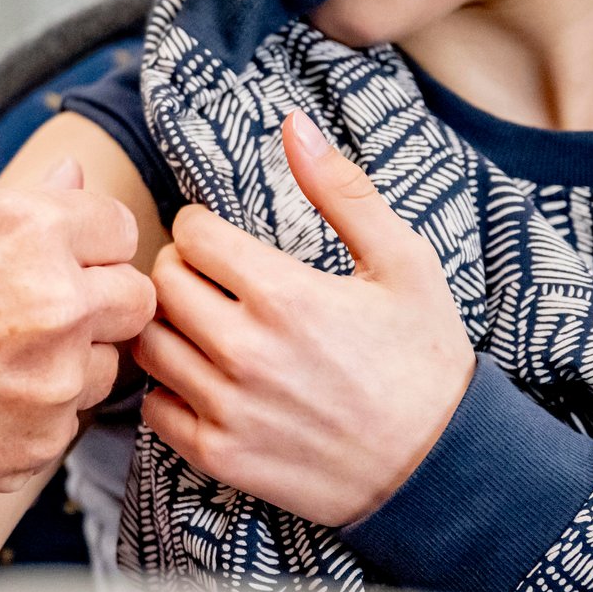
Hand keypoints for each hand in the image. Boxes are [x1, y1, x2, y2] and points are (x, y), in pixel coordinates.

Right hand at [0, 160, 153, 507]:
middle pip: (136, 298)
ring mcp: (57, 375)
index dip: (87, 246)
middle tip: (39, 318)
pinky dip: (37, 417)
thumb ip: (20, 209)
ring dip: (72, 365)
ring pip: (109, 366)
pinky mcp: (43, 440)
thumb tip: (76, 174)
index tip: (53, 263)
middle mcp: (57, 297)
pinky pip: (69, 422)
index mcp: (27, 229)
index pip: (118, 226)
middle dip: (99, 306)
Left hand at [134, 110, 473, 526]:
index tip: (221, 240)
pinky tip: (203, 378)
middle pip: (162, 282)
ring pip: (149, 343)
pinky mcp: (221, 455)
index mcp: (285, 294)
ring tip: (201, 325)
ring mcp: (229, 407)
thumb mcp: (403, 262)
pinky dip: (168, 389)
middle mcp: (246, 350)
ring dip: (168, 326)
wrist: (443, 468)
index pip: (192, 233)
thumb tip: (294, 124)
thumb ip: (342, 190)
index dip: (204, 227)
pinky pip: (154, 407)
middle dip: (180, 269)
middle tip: (208, 279)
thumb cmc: (425, 359)